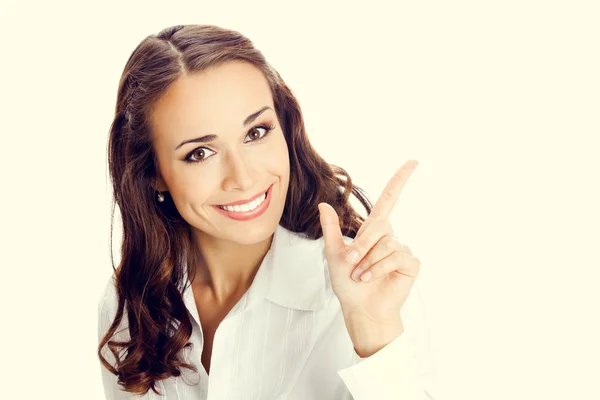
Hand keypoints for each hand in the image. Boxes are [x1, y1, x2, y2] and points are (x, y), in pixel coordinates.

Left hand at [318, 160, 420, 326]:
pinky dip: (378, 268)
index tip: (412, 162)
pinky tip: (371, 278)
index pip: (389, 199)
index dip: (400, 180)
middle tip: (351, 262)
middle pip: (379, 226)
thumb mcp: (333, 254)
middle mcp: (389, 237)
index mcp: (374, 230)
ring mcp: (401, 250)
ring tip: (361, 275)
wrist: (360, 308)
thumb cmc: (347, 284)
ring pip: (386, 244)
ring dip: (368, 261)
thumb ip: (331, 229)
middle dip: (362, 244)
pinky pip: (396, 257)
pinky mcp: (410, 264)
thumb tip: (323, 205)